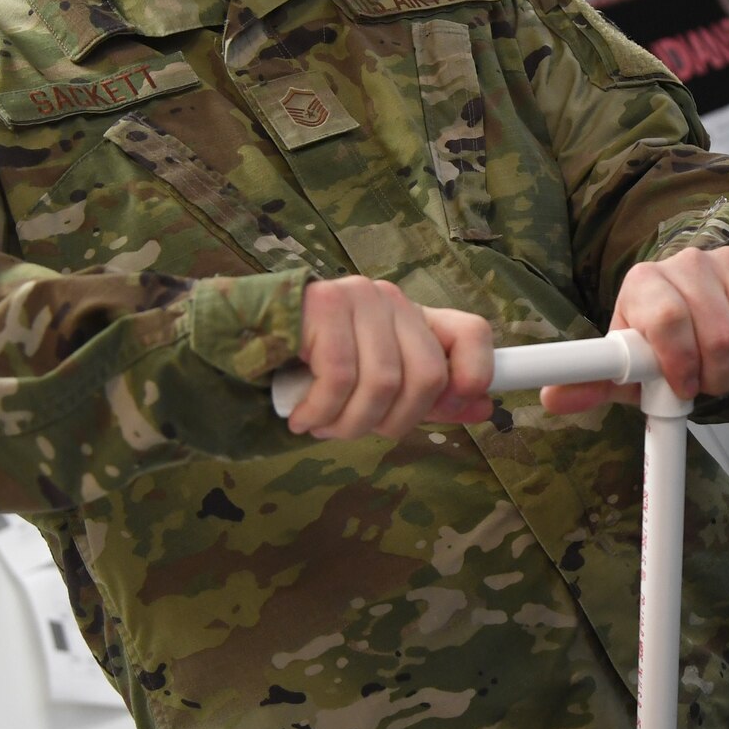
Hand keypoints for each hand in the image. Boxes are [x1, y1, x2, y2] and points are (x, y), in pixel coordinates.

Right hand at [287, 276, 493, 440]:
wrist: (243, 342)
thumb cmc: (313, 367)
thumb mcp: (376, 382)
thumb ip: (426, 395)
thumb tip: (484, 408)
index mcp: (413, 316)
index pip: (472, 332)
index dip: (476, 374)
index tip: (455, 408)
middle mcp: (390, 299)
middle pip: (427, 375)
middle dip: (393, 423)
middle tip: (355, 431)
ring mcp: (357, 297)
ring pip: (383, 383)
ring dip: (350, 424)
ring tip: (323, 427)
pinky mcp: (322, 305)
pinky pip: (340, 379)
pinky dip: (321, 414)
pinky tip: (302, 419)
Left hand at [540, 246, 728, 414]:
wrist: (697, 307)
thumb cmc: (657, 341)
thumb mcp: (625, 364)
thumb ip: (590, 382)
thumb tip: (554, 400)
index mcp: (643, 282)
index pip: (669, 320)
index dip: (682, 364)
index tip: (685, 388)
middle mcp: (687, 262)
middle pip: (719, 334)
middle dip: (719, 377)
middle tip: (711, 386)